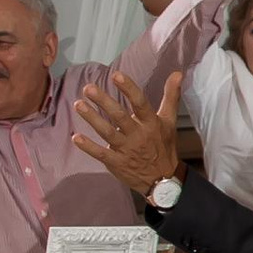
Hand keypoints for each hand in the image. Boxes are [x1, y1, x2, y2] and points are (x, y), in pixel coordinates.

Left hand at [72, 68, 183, 197]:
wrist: (162, 179)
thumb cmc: (163, 145)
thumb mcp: (169, 121)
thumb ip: (171, 96)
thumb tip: (177, 73)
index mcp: (151, 123)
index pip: (140, 103)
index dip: (129, 89)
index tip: (116, 75)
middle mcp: (138, 135)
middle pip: (120, 116)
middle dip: (104, 102)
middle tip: (88, 88)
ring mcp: (126, 149)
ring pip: (107, 132)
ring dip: (92, 119)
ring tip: (79, 104)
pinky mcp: (116, 162)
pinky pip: (101, 154)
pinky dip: (88, 146)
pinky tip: (76, 137)